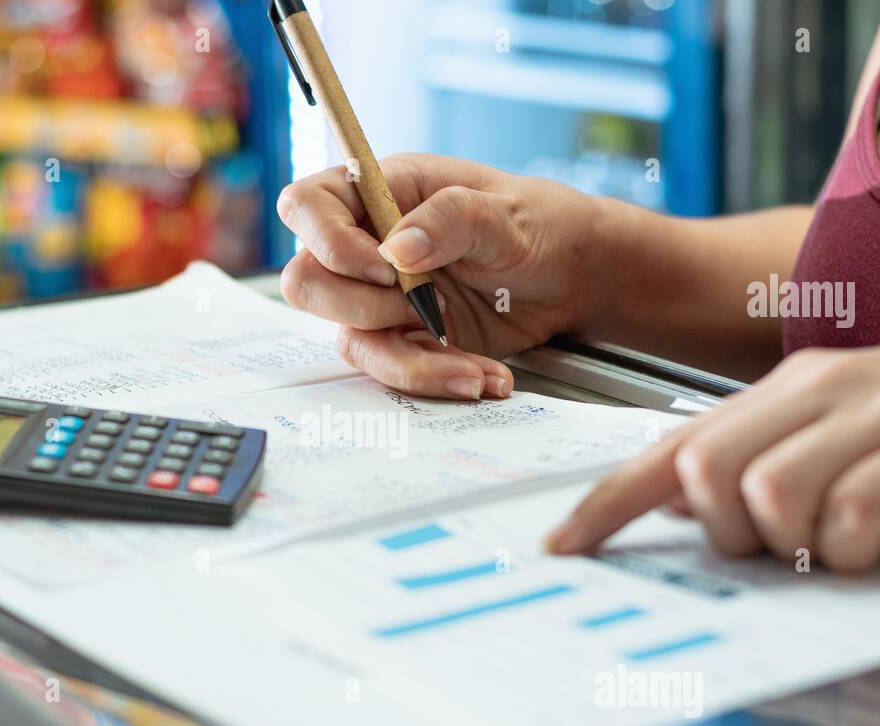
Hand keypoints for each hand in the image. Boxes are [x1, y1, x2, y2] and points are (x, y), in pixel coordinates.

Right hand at [277, 154, 606, 399]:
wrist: (572, 277)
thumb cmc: (539, 224)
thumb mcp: (504, 212)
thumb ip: (449, 220)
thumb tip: (395, 248)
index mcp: (381, 192)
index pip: (306, 207)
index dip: (326, 241)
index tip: (384, 267)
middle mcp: (369, 246)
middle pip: (307, 283)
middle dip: (361, 306)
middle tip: (424, 304)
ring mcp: (383, 298)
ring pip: (350, 339)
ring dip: (409, 359)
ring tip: (472, 361)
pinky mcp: (406, 340)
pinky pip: (393, 369)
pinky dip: (436, 379)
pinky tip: (485, 377)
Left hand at [545, 345, 879, 571]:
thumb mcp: (845, 432)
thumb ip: (765, 455)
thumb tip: (684, 502)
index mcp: (792, 387)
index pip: (672, 444)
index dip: (608, 501)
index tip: (562, 544)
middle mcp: (824, 390)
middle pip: (703, 466)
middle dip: (718, 531)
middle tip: (772, 549)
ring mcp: (879, 415)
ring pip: (766, 493)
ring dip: (787, 545)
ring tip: (837, 545)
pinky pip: (848, 516)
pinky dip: (850, 552)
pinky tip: (879, 544)